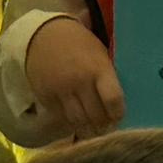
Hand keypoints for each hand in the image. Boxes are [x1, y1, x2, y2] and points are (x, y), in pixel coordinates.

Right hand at [26, 18, 123, 138]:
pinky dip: (70, 121)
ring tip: (92, 127)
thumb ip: (108, 77)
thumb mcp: (100, 54)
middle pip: (95, 116)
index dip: (118, 113)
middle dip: (103, 125)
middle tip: (106, 127)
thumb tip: (119, 104)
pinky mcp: (46, 97)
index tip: (119, 116)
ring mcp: (61, 91)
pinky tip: (76, 118)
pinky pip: (61, 117)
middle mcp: (79, 82)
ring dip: (87, 128)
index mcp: (98, 68)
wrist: (43, 35)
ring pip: (77, 121)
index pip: (113, 100)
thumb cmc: (80, 44)